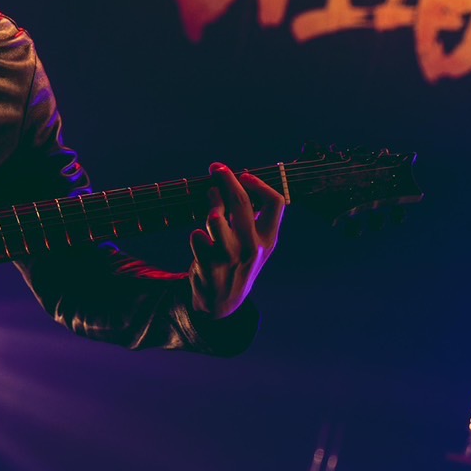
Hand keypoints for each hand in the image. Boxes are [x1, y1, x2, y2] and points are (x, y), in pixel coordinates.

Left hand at [189, 162, 284, 318]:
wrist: (223, 303)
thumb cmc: (239, 262)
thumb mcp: (257, 243)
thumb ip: (253, 216)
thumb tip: (238, 179)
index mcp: (268, 239)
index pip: (275, 203)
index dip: (259, 183)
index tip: (243, 174)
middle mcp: (252, 248)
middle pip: (242, 203)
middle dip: (227, 179)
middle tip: (216, 168)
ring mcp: (229, 258)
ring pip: (217, 220)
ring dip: (211, 202)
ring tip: (210, 195)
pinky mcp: (208, 266)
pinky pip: (197, 239)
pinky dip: (196, 234)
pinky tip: (198, 235)